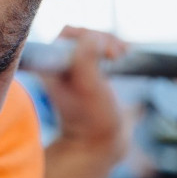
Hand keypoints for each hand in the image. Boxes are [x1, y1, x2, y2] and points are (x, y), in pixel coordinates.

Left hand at [42, 26, 128, 177]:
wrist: (100, 144)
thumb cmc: (93, 119)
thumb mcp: (89, 88)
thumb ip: (86, 58)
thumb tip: (93, 36)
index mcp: (52, 66)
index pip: (68, 33)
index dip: (89, 35)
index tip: (107, 52)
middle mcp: (62, 64)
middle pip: (84, 35)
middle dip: (104, 39)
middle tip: (117, 55)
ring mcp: (76, 68)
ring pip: (94, 41)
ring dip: (111, 43)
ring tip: (122, 55)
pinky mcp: (90, 72)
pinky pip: (101, 50)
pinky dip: (114, 49)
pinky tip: (124, 55)